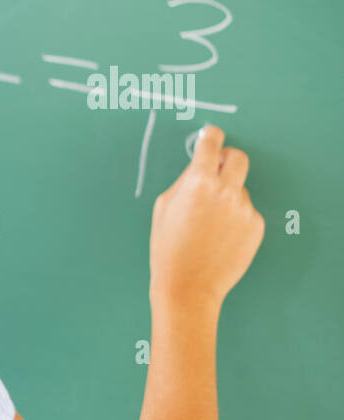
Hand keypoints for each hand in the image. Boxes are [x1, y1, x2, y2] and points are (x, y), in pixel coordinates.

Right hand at [149, 125, 264, 311]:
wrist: (188, 285)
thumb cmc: (168, 247)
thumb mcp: (163, 207)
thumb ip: (185, 182)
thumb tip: (199, 168)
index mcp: (199, 182)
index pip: (211, 144)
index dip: (210, 136)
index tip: (211, 135)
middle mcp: (227, 191)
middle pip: (238, 157)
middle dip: (227, 158)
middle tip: (217, 170)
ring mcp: (245, 209)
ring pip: (239, 189)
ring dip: (227, 196)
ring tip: (209, 224)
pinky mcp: (256, 226)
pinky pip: (246, 212)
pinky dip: (235, 218)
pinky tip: (219, 236)